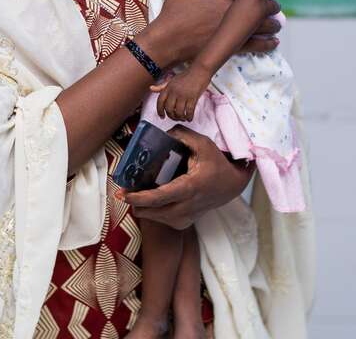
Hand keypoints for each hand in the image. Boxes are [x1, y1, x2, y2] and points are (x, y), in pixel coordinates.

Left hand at [116, 126, 252, 228]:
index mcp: (189, 188)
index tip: (122, 193)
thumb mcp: (203, 144)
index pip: (158, 197)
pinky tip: (150, 199)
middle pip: (151, 211)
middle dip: (134, 203)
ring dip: (142, 207)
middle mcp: (186, 207)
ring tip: (135, 193)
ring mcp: (185, 218)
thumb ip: (182, 135)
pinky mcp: (184, 222)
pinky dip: (152, 210)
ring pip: (154, 217)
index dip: (138, 198)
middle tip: (122, 191)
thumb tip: (163, 133)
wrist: (232, 185)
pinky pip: (161, 219)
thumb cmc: (217, 164)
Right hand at [141, 0, 281, 66]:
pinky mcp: (232, 47)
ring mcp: (234, 31)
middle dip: (270, 3)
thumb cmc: (173, 11)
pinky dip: (267, 43)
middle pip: (262, 5)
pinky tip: (273, 41)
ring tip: (276, 21)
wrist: (168, 40)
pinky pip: (256, 45)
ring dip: (272, 22)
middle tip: (272, 2)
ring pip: (264, 26)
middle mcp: (233, 11)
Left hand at [152, 65, 211, 120]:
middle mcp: (174, 91)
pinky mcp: (193, 97)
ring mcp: (183, 95)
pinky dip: (189, 117)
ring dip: (180, 118)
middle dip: (172, 116)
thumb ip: (161, 86)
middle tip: (175, 117)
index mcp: (168, 87)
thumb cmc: (186, 76)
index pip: (160, 102)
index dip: (159, 111)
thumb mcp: (172, 80)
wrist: (200, 70)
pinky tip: (189, 118)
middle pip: (169, 109)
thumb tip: (151, 88)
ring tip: (183, 118)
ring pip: (178, 112)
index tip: (162, 116)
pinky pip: (189, 111)